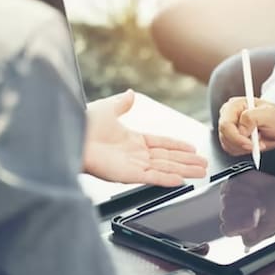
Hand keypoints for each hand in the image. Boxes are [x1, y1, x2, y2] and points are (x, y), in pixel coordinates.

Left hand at [83, 90, 207, 186]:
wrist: (70, 134)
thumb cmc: (83, 123)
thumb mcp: (108, 108)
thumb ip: (122, 103)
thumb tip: (130, 94)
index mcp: (132, 139)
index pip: (162, 143)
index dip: (178, 146)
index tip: (193, 148)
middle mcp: (135, 154)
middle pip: (168, 158)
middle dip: (187, 161)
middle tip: (204, 164)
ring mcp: (132, 165)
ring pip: (165, 168)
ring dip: (184, 170)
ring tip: (201, 172)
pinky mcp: (127, 175)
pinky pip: (152, 177)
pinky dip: (167, 179)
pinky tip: (181, 180)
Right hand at [217, 97, 274, 155]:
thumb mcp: (269, 114)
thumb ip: (252, 118)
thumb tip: (241, 130)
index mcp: (234, 106)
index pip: (226, 124)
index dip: (236, 137)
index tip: (250, 144)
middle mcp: (229, 116)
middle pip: (224, 136)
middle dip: (241, 143)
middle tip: (256, 144)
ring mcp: (230, 128)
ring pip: (227, 144)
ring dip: (243, 147)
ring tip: (257, 141)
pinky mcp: (232, 138)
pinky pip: (231, 149)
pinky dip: (243, 150)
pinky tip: (253, 144)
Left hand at [219, 172, 274, 247]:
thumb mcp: (271, 227)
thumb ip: (256, 237)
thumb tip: (243, 239)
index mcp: (241, 227)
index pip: (228, 230)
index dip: (237, 225)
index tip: (252, 220)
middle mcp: (233, 213)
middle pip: (225, 215)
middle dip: (244, 210)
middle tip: (260, 206)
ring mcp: (230, 198)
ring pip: (226, 201)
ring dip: (244, 198)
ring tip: (258, 197)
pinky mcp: (231, 185)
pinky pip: (228, 188)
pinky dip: (242, 188)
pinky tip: (253, 190)